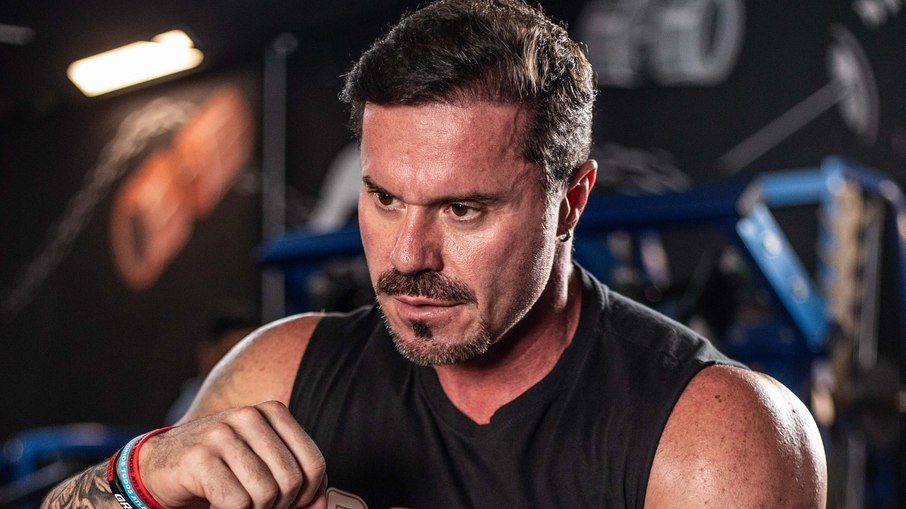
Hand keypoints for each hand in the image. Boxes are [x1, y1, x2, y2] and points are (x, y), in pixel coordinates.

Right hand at [139, 400, 326, 508]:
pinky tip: (215, 503)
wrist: (159, 467)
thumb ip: (296, 481)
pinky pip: (236, 502)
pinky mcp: (200, 458)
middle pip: (291, 481)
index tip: (289, 503)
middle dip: (278, 505)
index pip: (314, 463)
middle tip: (256, 505)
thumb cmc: (217, 467)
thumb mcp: (262, 465)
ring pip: (265, 493)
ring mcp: (222, 434)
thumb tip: (320, 503)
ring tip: (235, 502)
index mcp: (272, 412)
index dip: (307, 495)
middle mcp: (249, 416)